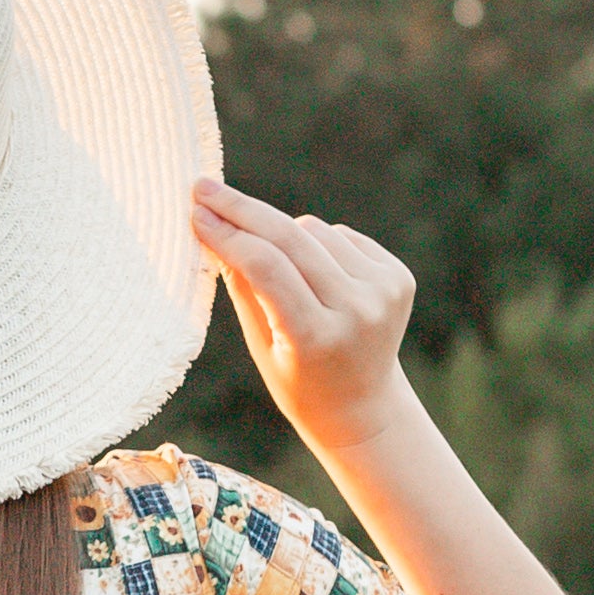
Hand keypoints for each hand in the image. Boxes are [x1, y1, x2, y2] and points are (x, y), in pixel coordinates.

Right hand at [192, 177, 417, 455]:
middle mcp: (356, 311)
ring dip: (285, 236)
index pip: (265, 267)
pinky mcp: (397, 277)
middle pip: (290, 239)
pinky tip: (317, 278)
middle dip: (243, 210)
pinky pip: (342, 237)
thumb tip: (215, 228)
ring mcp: (383, 292)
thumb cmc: (297, 380)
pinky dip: (318, 246)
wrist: (362, 406)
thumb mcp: (261, 345)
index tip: (196, 212)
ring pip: (315, 230)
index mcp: (315, 338)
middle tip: (205, 189)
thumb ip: (242, 287)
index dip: (228, 234)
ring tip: (284, 275)